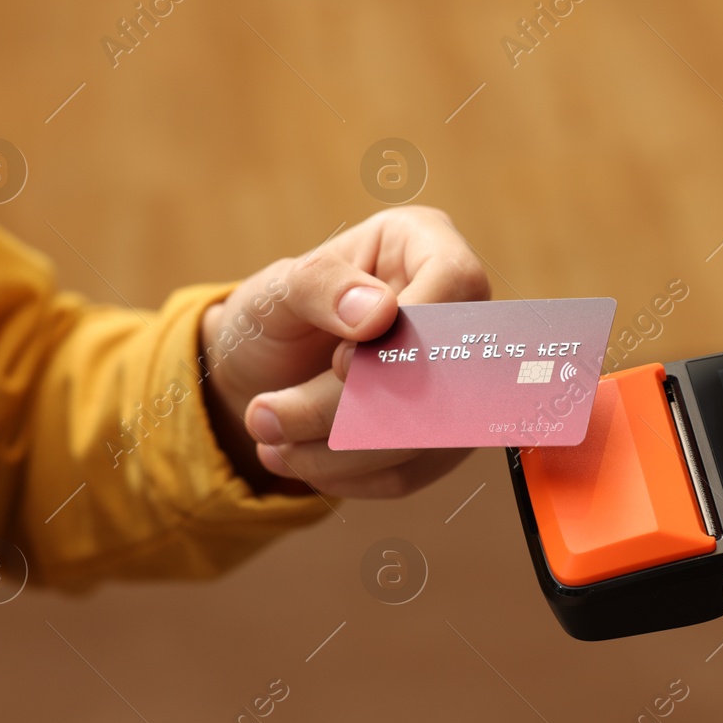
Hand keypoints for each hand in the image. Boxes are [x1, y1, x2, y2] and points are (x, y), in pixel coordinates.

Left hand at [199, 206, 489, 496]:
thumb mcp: (277, 289)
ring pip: (430, 431)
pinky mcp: (445, 434)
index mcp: (427, 245)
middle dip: (351, 409)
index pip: (454, 283)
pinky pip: (416, 470)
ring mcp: (460, 377)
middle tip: (268, 418)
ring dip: (344, 452)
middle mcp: (460, 309)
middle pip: (445, 369)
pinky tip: (302, 462)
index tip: (337, 362)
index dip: (406, 331)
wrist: (262, 373)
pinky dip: (353, 476)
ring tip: (273, 444)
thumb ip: (320, 287)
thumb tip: (379, 314)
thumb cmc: (273, 315)